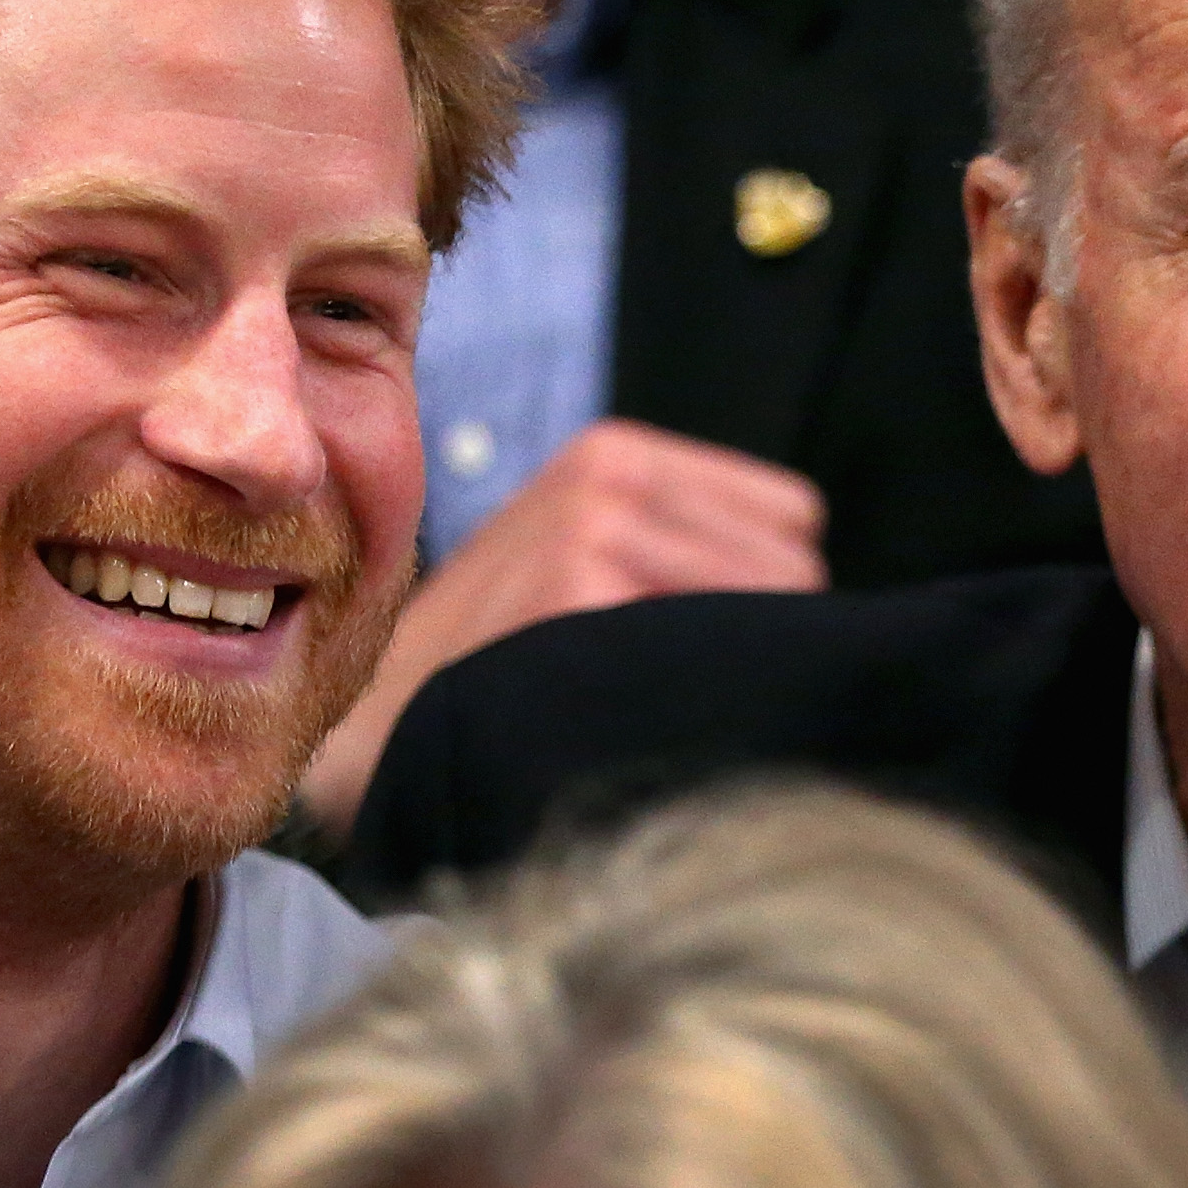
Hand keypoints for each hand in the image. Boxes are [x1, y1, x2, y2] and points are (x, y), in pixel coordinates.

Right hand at [300, 419, 826, 822]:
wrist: (371, 734)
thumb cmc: (488, 664)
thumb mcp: (571, 561)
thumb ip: (673, 549)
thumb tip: (816, 604)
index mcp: (617, 453)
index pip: (795, 522)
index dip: (763, 600)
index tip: (693, 645)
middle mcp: (609, 472)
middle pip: (794, 572)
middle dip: (755, 638)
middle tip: (669, 689)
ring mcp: (592, 525)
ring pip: (762, 617)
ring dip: (729, 677)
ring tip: (645, 708)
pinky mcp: (577, 586)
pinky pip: (711, 650)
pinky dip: (693, 701)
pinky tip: (627, 725)